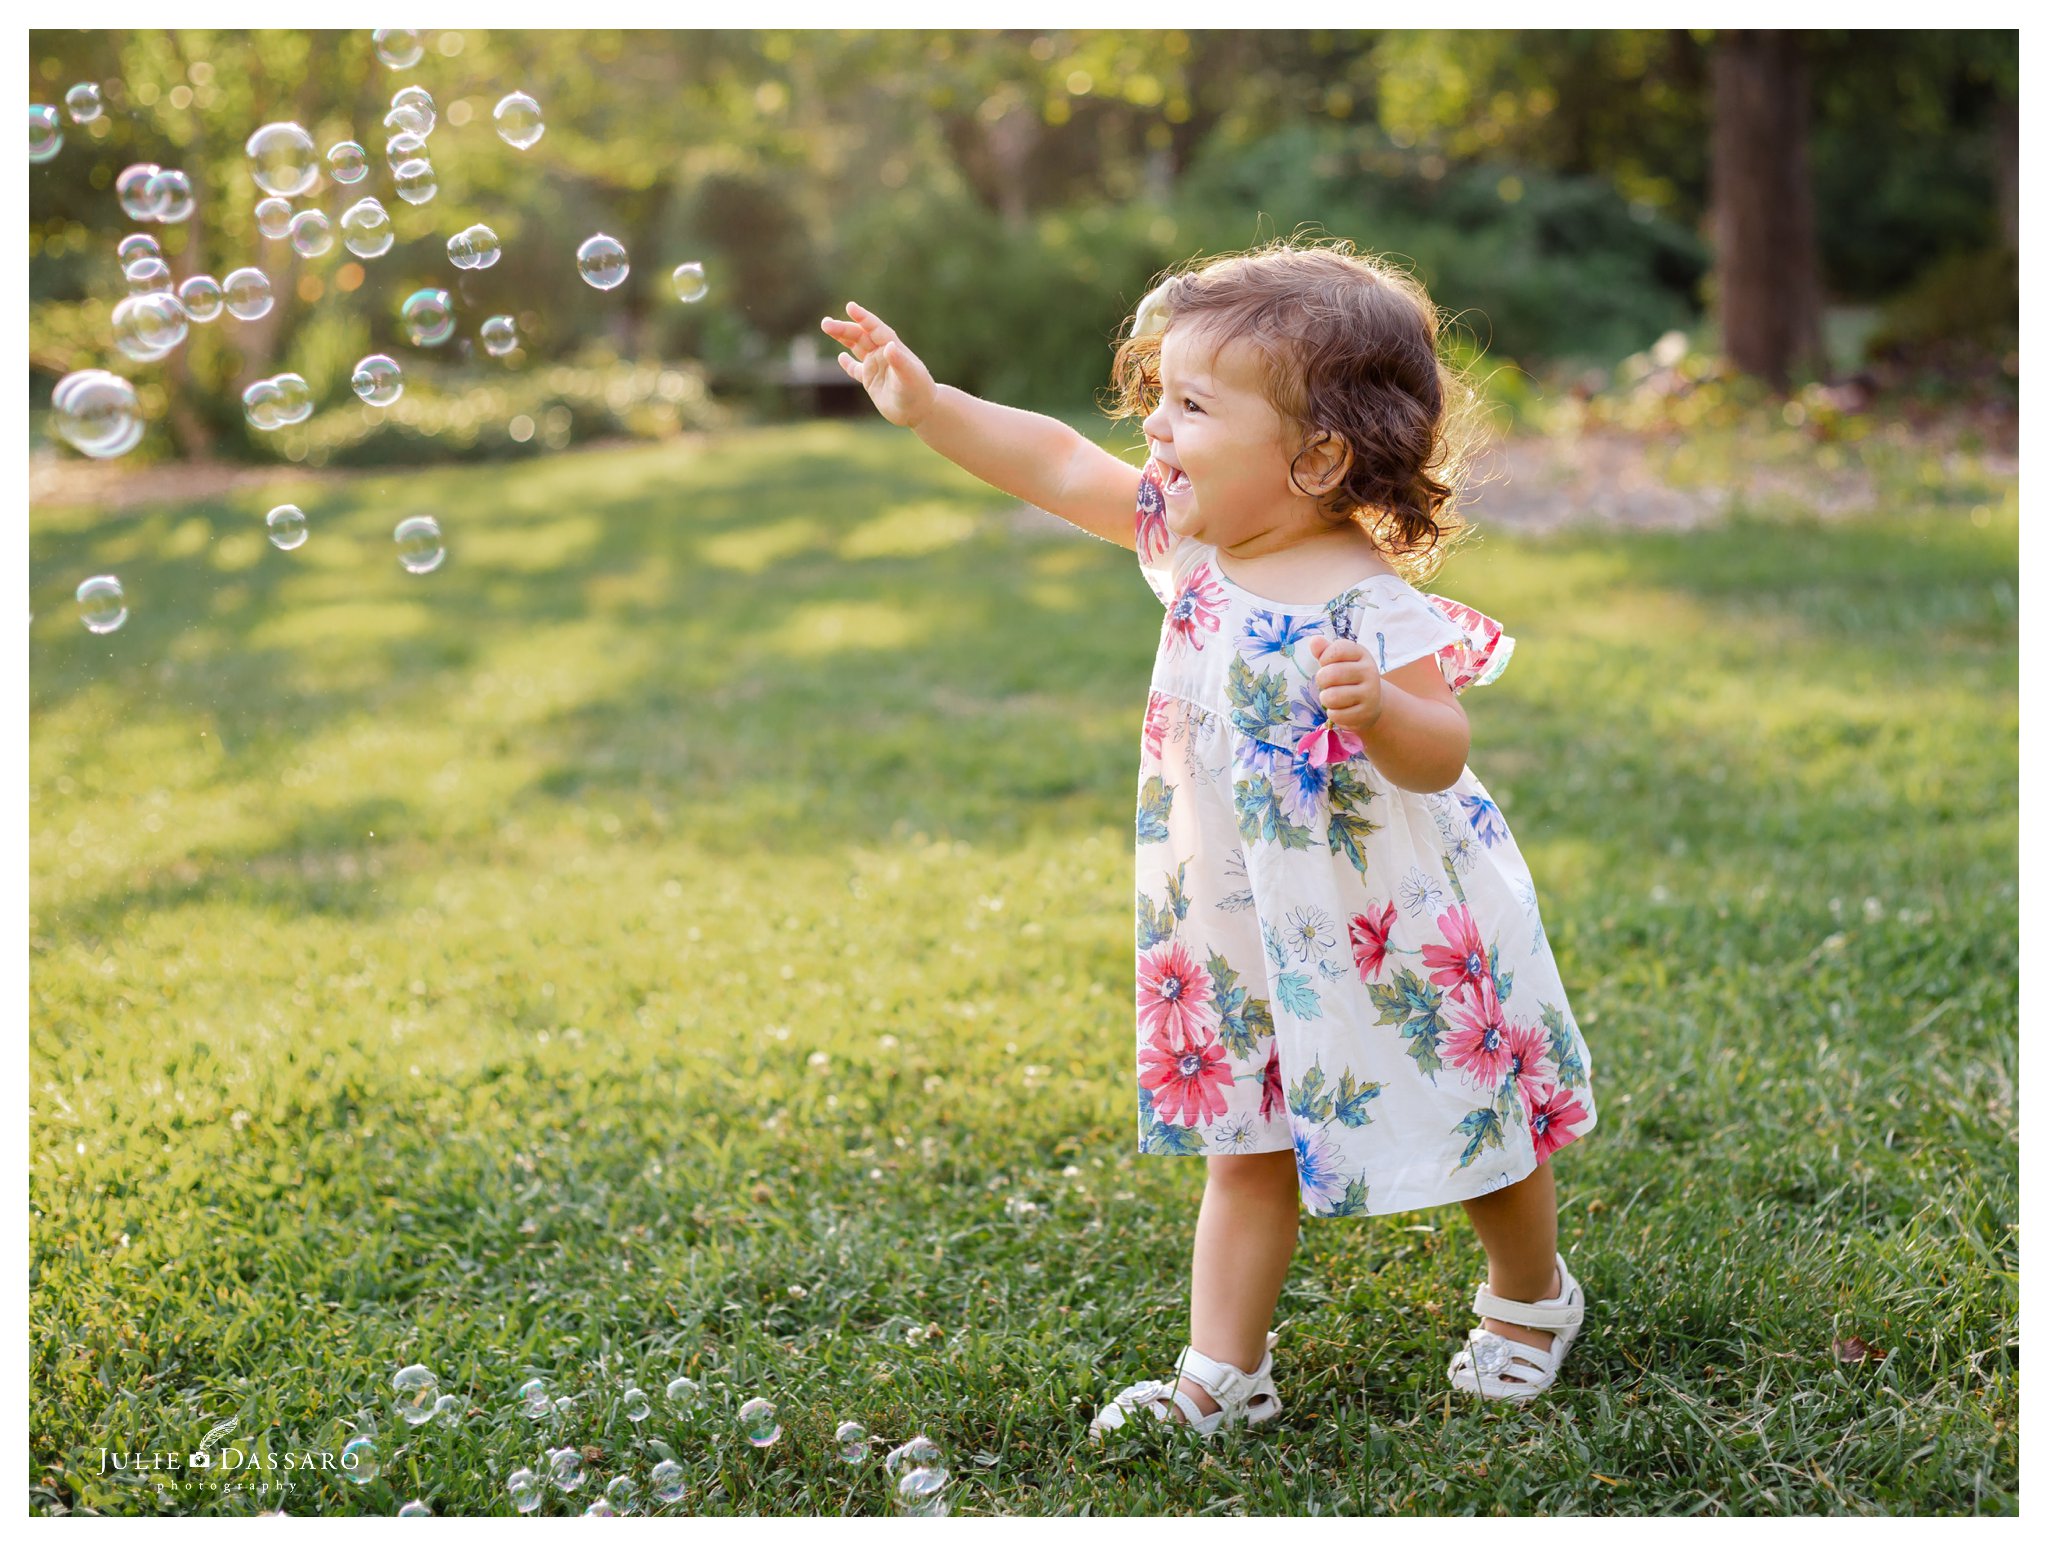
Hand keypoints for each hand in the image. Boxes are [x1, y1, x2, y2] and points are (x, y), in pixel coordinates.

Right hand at [819, 301, 938, 428]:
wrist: (920, 411)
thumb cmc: (919, 392)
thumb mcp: (910, 376)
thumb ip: (900, 361)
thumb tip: (889, 346)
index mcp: (892, 348)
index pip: (875, 329)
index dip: (863, 317)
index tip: (850, 307)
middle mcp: (883, 354)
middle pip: (860, 336)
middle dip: (843, 328)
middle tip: (825, 323)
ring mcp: (876, 366)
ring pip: (856, 347)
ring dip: (842, 337)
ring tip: (826, 326)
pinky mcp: (871, 381)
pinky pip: (856, 370)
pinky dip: (848, 364)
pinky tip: (840, 357)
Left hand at [1307, 635, 1384, 732]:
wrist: (1371, 703)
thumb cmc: (1348, 678)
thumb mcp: (1338, 661)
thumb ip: (1325, 650)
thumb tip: (1314, 641)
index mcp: (1361, 654)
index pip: (1337, 650)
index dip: (1324, 658)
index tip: (1326, 663)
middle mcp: (1369, 671)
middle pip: (1331, 674)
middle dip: (1321, 680)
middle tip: (1326, 684)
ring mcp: (1370, 693)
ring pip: (1332, 697)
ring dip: (1326, 699)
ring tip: (1332, 697)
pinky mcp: (1366, 713)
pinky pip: (1337, 715)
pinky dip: (1333, 714)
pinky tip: (1341, 710)